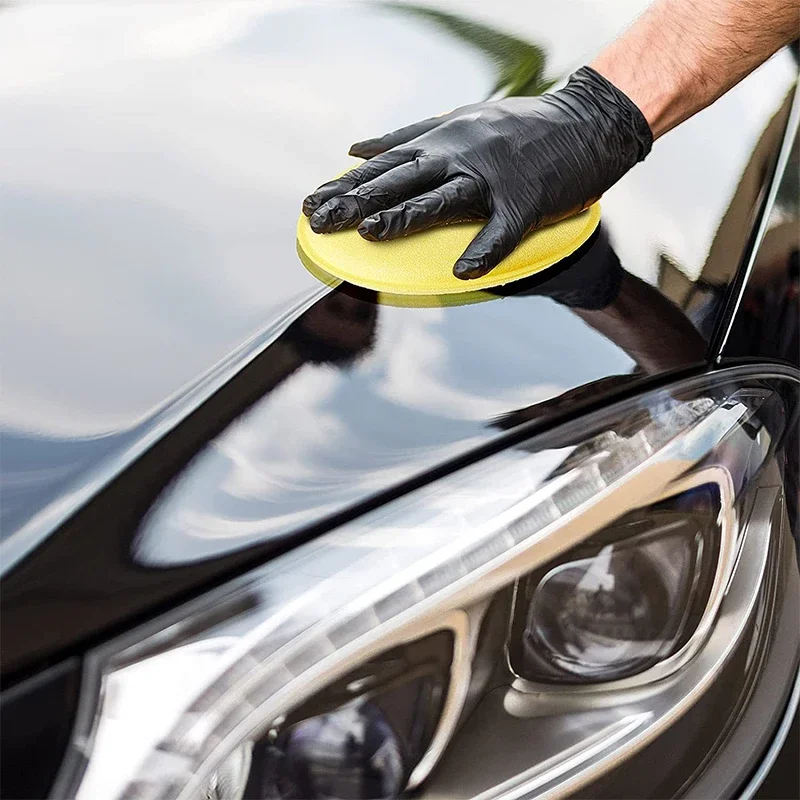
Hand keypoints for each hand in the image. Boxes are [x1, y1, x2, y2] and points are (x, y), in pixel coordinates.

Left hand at [302, 67, 651, 279]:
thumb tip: (355, 149)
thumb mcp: (456, 122)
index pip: (383, 165)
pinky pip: (503, 230)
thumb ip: (405, 137)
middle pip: (401, 180)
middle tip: (320, 222)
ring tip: (372, 233)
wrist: (585, 121)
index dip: (346, 186)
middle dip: (358, 201)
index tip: (311, 204)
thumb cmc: (517, 127)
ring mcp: (493, 177)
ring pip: (444, 197)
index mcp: (441, 140)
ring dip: (407, 215)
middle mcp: (460, 155)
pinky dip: (486, 249)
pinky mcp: (526, 200)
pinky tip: (465, 271)